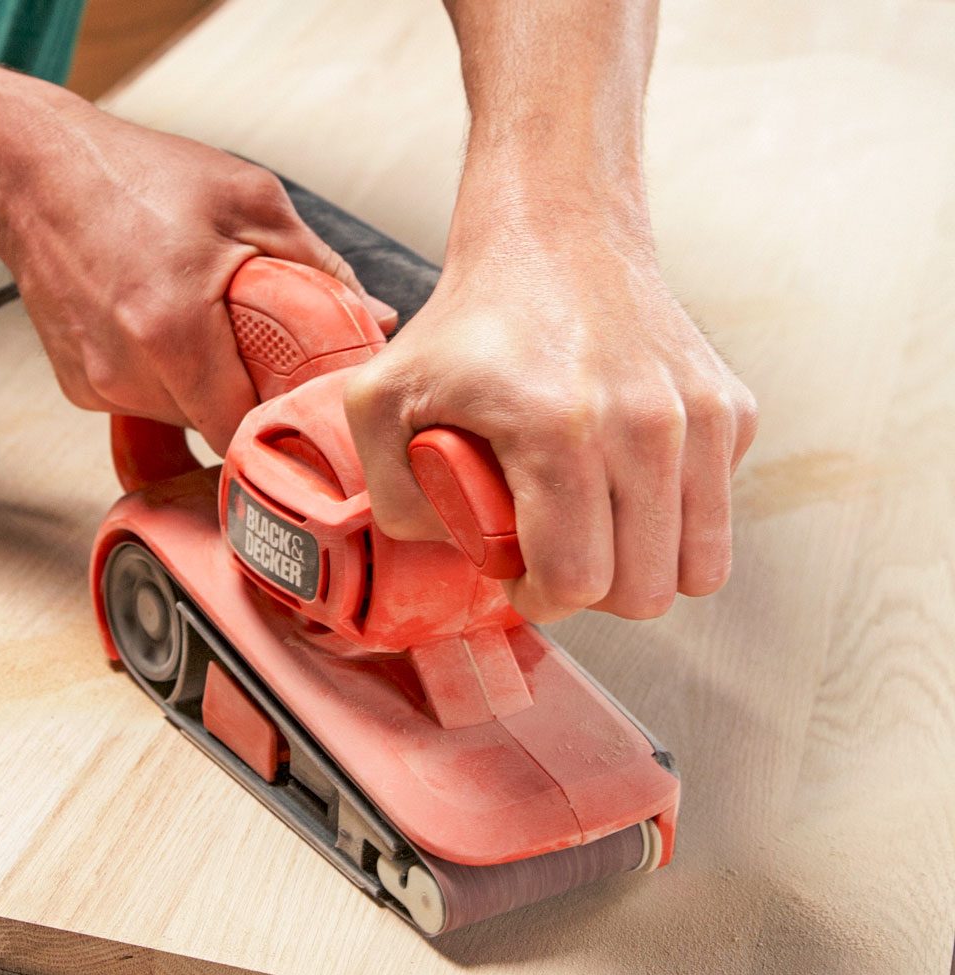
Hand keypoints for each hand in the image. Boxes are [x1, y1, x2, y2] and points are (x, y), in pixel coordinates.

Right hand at [0, 90, 394, 450]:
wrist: (29, 168)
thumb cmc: (134, 175)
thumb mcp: (247, 201)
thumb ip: (319, 269)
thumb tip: (376, 318)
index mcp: (173, 332)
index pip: (243, 431)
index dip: (278, 426)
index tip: (302, 411)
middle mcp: (127, 371)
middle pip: (214, 426)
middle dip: (245, 397)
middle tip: (262, 352)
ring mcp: (96, 385)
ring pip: (180, 418)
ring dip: (204, 387)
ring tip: (205, 327)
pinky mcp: (77, 387)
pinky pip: (143, 401)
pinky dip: (164, 378)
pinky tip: (160, 327)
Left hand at [344, 214, 757, 622]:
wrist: (555, 235)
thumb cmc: (469, 321)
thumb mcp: (380, 398)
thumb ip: (390, 495)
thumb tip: (457, 551)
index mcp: (558, 432)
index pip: (575, 581)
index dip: (542, 600)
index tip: (522, 578)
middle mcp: (645, 426)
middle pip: (643, 592)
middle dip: (593, 592)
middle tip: (557, 552)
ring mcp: (700, 417)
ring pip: (697, 566)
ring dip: (642, 565)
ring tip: (596, 527)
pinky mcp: (733, 409)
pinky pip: (715, 512)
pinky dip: (674, 515)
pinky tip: (626, 476)